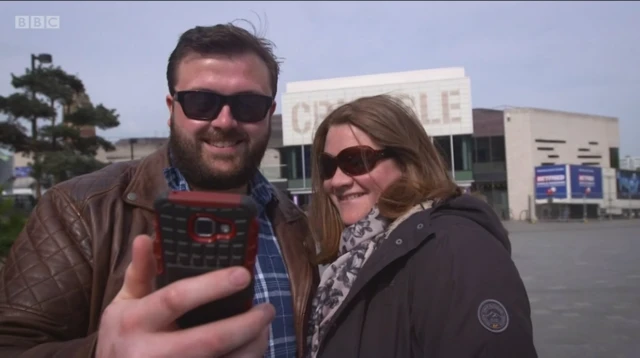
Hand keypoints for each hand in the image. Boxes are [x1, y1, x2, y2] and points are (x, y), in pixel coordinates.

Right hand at [95, 235, 273, 357]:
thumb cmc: (122, 339)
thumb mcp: (124, 305)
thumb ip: (139, 273)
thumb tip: (145, 238)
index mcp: (134, 321)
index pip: (177, 298)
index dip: (212, 286)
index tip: (243, 274)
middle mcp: (149, 353)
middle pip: (210, 340)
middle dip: (246, 324)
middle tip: (267, 309)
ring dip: (252, 345)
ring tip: (263, 329)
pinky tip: (251, 347)